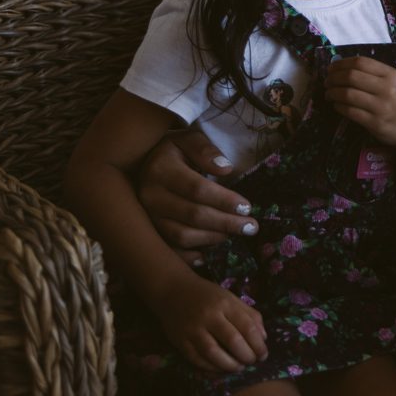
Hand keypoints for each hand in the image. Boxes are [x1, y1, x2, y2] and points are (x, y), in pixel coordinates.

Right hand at [137, 130, 258, 258]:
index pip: (197, 189)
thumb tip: (226, 168)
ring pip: (182, 235)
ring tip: (233, 234)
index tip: (247, 207)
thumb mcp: (188, 139)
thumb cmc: (174, 151)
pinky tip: (207, 255)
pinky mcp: (149, 230)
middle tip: (251, 227)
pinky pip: (169, 249)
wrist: (144, 163)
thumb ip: (205, 150)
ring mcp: (148, 217)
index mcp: (161, 169)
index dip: (224, 200)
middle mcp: (150, 196)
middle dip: (226, 223)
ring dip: (212, 238)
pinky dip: (189, 256)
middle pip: (193, 215)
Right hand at [155, 273, 267, 372]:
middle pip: (232, 341)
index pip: (247, 327)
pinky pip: (197, 359)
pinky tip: (221, 368)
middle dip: (246, 356)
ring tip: (239, 368)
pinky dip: (211, 368)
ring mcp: (193, 329)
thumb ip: (249, 315)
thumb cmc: (207, 295)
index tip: (263, 354)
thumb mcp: (231, 298)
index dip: (258, 344)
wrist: (173, 290)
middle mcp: (209, 316)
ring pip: (213, 353)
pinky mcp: (180, 341)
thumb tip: (263, 338)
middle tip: (252, 362)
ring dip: (229, 365)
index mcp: (225, 303)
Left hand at [324, 57, 395, 149]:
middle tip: (326, 82)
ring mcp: (381, 107)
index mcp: (391, 74)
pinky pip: (350, 112)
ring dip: (333, 93)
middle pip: (351, 76)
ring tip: (328, 94)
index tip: (331, 68)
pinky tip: (337, 106)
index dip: (342, 63)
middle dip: (333, 78)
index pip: (361, 62)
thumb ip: (373, 74)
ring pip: (348, 94)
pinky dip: (339, 107)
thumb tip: (342, 68)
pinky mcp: (376, 123)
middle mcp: (387, 89)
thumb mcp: (394, 83)